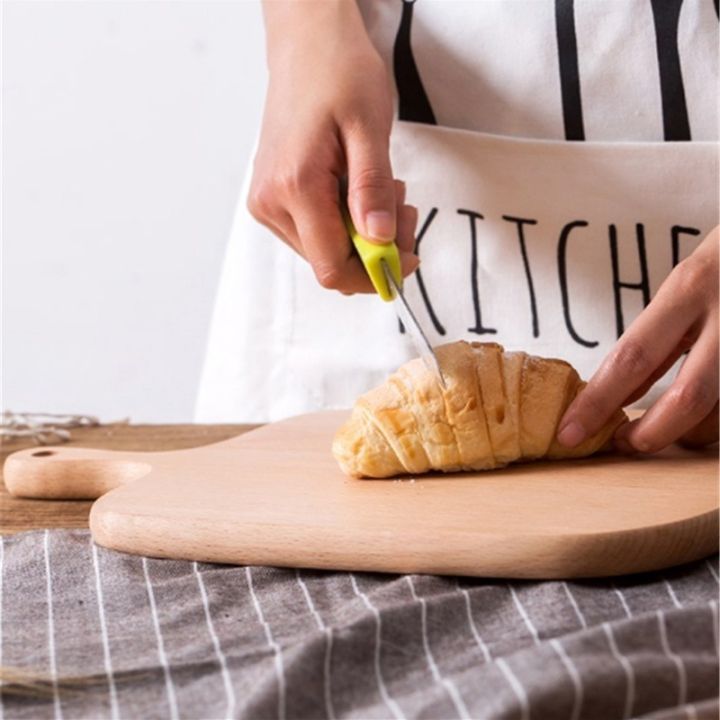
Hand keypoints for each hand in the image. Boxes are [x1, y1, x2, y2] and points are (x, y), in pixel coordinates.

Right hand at [248, 1, 418, 293]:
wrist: (307, 45)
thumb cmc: (338, 73)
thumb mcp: (369, 129)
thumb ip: (373, 190)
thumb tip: (380, 242)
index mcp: (294, 186)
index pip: (333, 268)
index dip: (375, 274)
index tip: (410, 257)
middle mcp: (272, 202)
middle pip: (330, 263)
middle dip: (375, 250)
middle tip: (404, 210)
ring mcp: (268, 202)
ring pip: (324, 251)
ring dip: (363, 235)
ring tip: (383, 189)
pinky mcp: (272, 198)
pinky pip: (316, 232)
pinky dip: (347, 222)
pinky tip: (360, 190)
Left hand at [557, 226, 718, 452]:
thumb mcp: (683, 287)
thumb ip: (655, 339)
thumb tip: (617, 395)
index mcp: (689, 289)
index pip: (632, 357)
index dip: (598, 401)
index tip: (569, 433)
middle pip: (688, 398)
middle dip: (650, 434)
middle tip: (621, 446)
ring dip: (686, 434)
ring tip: (661, 432)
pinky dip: (710, 423)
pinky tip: (695, 422)